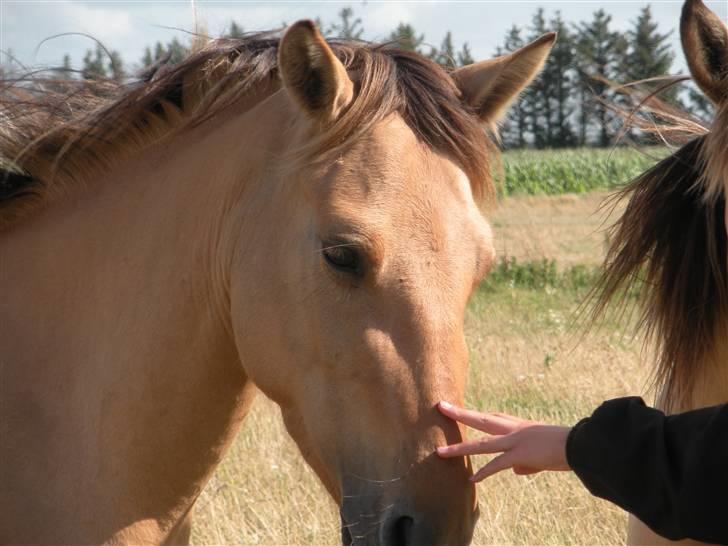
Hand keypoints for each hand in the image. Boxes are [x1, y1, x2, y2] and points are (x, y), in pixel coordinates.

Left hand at [436, 401, 571, 481]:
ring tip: (440, 451)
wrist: (580, 445)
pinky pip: (498, 464)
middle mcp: (514, 429)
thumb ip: (526, 460)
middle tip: (441, 406)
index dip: (477, 416)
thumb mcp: (542, 452)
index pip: (494, 418)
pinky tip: (472, 479)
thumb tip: (516, 470)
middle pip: (481, 419)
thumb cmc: (566, 447)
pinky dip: (485, 472)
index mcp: (520, 426)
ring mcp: (516, 441)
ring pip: (481, 443)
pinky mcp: (521, 455)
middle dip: (460, 414)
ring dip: (460, 448)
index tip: (462, 410)